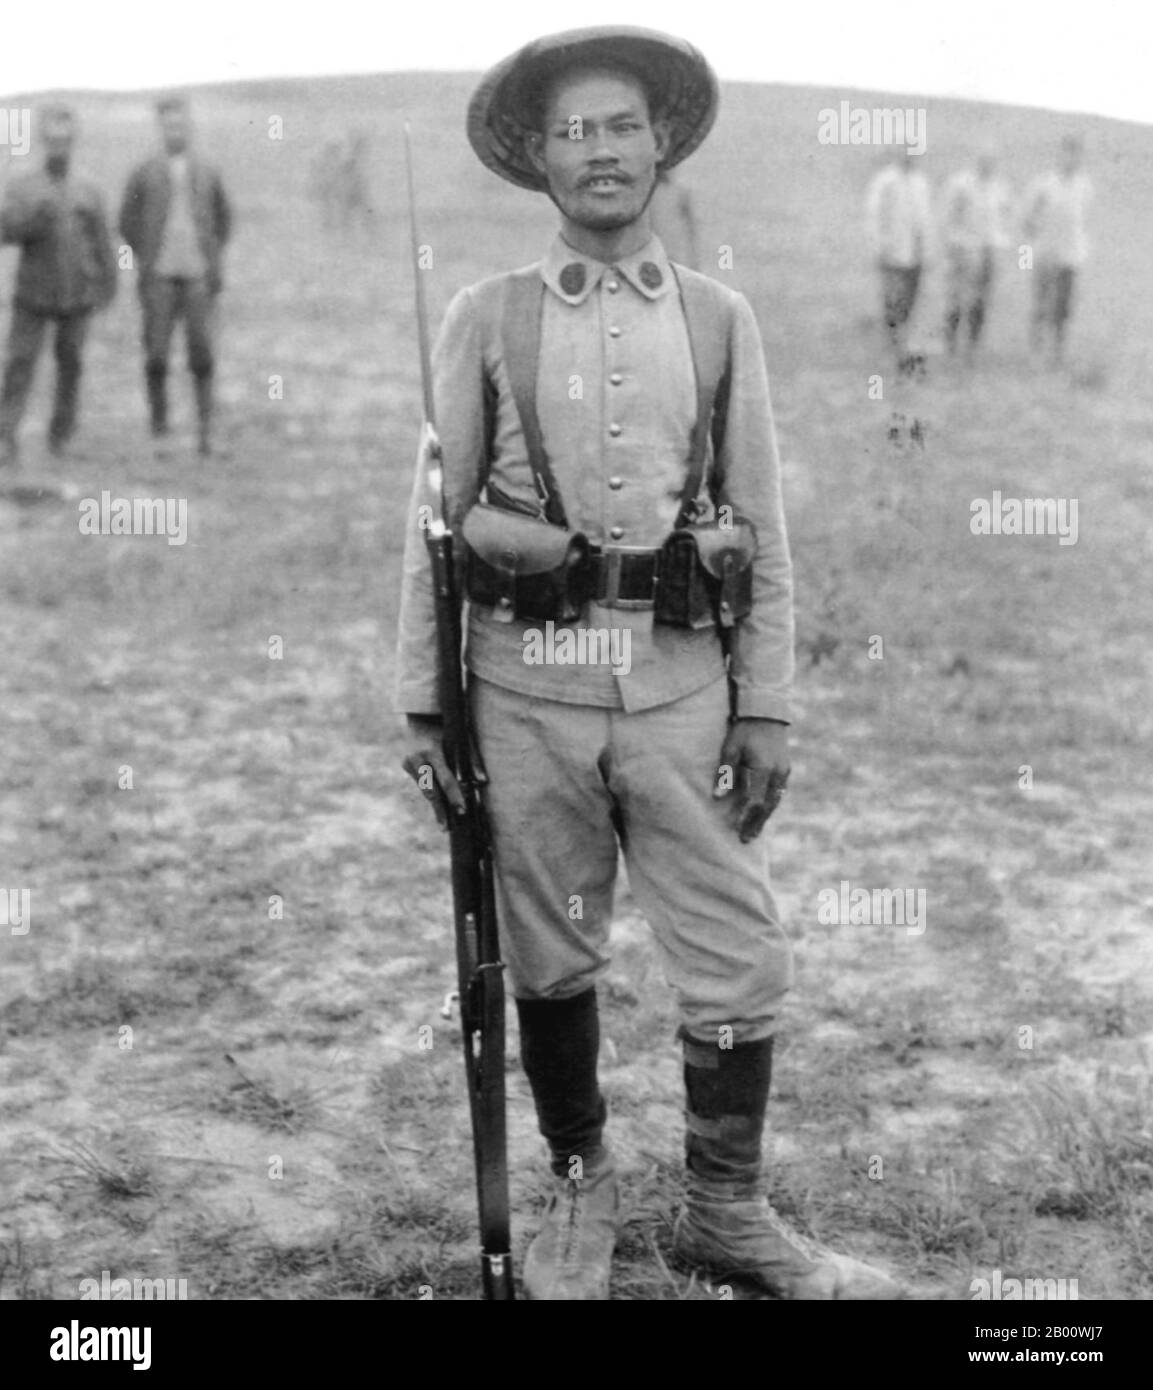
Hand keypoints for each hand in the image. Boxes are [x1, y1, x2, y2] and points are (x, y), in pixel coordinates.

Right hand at [402, 713, 464, 829]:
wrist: (422, 717)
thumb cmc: (449, 729)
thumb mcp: (462, 740)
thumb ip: (472, 760)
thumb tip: (482, 781)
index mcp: (433, 751)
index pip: (446, 778)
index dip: (454, 796)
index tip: (461, 811)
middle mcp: (418, 758)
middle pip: (432, 790)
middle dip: (442, 809)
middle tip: (448, 827)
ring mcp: (409, 762)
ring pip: (426, 790)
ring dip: (436, 806)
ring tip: (444, 824)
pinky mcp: (405, 764)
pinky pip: (422, 784)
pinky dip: (432, 795)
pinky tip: (439, 810)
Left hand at [713, 718, 790, 842]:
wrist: (765, 712)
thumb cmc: (744, 729)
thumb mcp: (730, 748)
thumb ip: (725, 773)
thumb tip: (716, 798)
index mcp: (764, 769)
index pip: (755, 801)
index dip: (746, 818)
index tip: (737, 831)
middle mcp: (778, 773)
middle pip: (767, 806)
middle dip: (756, 824)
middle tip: (746, 839)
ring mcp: (784, 771)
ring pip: (775, 801)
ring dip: (764, 817)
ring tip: (754, 831)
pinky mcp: (785, 768)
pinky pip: (778, 793)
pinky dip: (769, 805)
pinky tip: (762, 813)